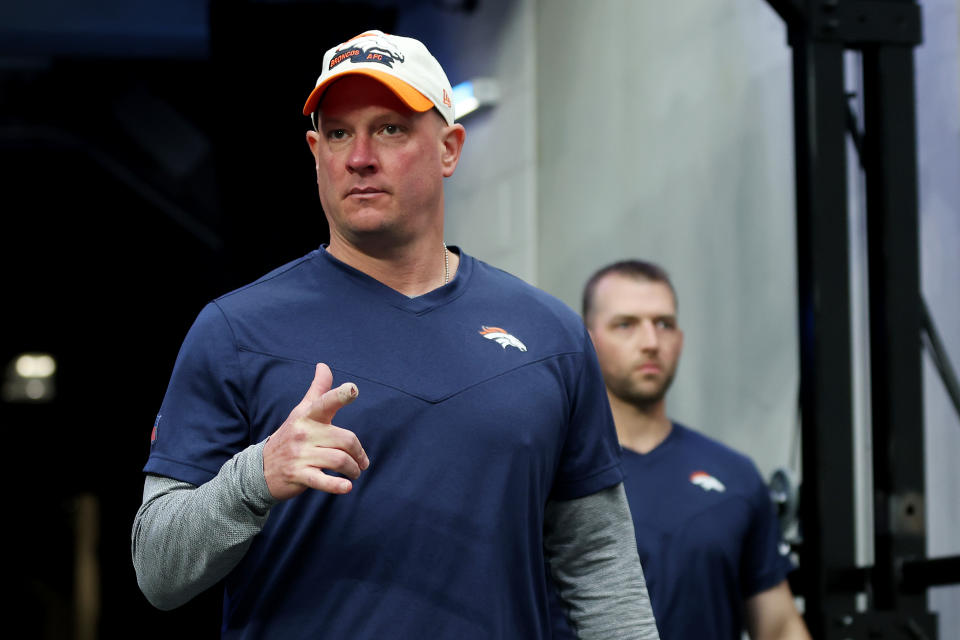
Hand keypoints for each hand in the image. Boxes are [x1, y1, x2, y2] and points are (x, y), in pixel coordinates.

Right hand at [263, 363, 367, 499]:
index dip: (340, 395)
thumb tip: (324, 365)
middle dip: (359, 453)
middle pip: (345, 440)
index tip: (353, 389)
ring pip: (339, 460)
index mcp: (308, 416)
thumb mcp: (301, 412)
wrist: (259, 469)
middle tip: (361, 462)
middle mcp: (304, 433)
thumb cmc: (290, 436)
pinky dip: (337, 486)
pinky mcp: (298, 475)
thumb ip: (318, 390)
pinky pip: (322, 481)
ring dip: (353, 469)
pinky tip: (347, 487)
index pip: (325, 402)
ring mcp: (300, 455)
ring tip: (355, 473)